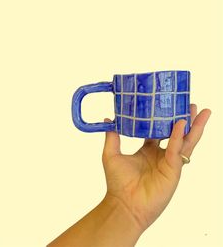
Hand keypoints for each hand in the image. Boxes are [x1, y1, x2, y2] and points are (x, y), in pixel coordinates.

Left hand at [102, 104, 210, 231]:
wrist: (123, 204)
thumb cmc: (118, 183)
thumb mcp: (111, 154)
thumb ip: (112, 136)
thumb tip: (107, 120)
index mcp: (148, 150)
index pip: (160, 131)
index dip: (165, 119)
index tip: (169, 105)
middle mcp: (161, 155)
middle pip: (178, 134)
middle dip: (186, 120)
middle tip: (191, 104)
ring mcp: (169, 163)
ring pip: (185, 141)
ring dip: (194, 127)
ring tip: (202, 112)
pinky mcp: (173, 170)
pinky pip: (177, 150)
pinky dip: (179, 137)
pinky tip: (181, 124)